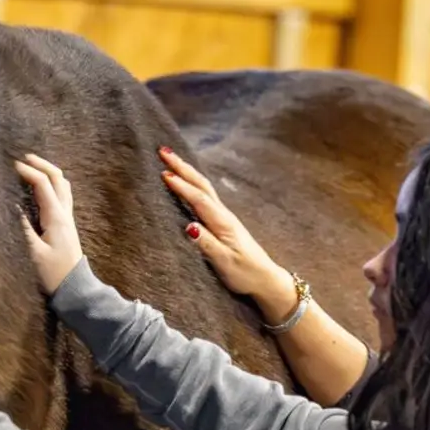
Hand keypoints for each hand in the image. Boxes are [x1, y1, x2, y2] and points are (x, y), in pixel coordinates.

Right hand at [16, 153, 83, 293]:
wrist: (74, 289)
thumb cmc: (53, 274)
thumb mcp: (33, 253)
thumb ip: (23, 228)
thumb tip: (12, 206)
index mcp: (56, 218)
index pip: (42, 184)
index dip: (27, 171)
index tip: (11, 165)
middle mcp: (65, 214)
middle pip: (58, 178)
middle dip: (41, 164)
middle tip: (24, 157)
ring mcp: (67, 219)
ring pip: (62, 186)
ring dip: (48, 173)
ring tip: (32, 167)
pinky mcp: (65, 226)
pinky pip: (61, 197)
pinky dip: (51, 185)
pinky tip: (40, 188)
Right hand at [158, 147, 299, 324]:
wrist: (265, 279)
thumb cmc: (246, 273)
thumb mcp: (225, 262)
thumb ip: (207, 244)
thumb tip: (189, 226)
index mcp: (223, 223)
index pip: (199, 199)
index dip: (182, 186)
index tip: (164, 173)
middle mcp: (224, 215)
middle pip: (201, 185)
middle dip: (182, 167)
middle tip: (163, 150)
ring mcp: (224, 217)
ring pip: (204, 187)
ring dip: (187, 171)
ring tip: (171, 158)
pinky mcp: (223, 222)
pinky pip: (205, 196)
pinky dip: (193, 183)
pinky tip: (187, 181)